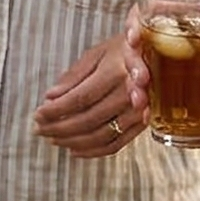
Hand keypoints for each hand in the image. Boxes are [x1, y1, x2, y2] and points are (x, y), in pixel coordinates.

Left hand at [33, 32, 143, 157]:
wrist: (161, 52)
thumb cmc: (123, 49)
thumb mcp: (97, 52)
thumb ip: (73, 76)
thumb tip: (50, 96)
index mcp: (115, 71)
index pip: (79, 98)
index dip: (56, 109)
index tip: (37, 114)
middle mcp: (130, 93)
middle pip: (88, 119)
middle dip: (59, 127)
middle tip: (38, 129)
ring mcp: (139, 111)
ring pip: (101, 135)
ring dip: (72, 141)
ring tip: (52, 139)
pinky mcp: (143, 124)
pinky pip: (117, 144)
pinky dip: (94, 151)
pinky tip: (75, 150)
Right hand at [124, 0, 199, 105]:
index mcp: (190, 10)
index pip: (152, 8)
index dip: (136, 22)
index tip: (134, 39)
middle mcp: (175, 31)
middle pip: (140, 41)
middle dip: (134, 62)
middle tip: (142, 80)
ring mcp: (172, 55)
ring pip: (141, 66)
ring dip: (135, 85)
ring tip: (141, 101)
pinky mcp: (175, 77)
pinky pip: (153, 87)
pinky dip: (148, 102)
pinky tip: (147, 115)